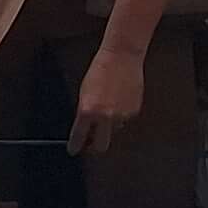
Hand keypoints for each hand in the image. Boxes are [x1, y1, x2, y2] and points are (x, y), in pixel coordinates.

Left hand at [69, 40, 147, 154]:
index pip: (79, 137)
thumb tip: (85, 129)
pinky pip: (125, 120)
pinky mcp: (134, 111)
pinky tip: (119, 99)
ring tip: (109, 106)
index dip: (75, 146)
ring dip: (109, 125)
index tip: (73, 149)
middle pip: (100, 146)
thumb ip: (84, 113)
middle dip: (94, 147)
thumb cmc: (101, 69)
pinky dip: (121, 114)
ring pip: (114, 130)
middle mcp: (105, 116)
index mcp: (88, 111)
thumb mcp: (84, 92)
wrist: (122, 57)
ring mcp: (121, 116)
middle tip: (91, 142)